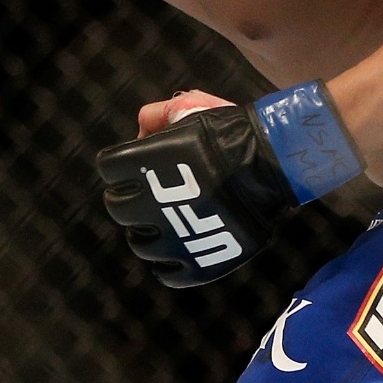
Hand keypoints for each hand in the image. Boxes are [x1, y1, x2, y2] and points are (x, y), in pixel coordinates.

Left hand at [99, 80, 368, 286]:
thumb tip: (139, 129)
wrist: (273, 163)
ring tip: (162, 223)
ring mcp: (174, 238)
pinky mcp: (197, 265)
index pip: (109, 167)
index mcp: (144, 163)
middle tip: (142, 196)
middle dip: (127, 198)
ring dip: (145, 231)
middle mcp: (152, 203)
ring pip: (139, 243)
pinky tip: (175, 250)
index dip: (119, 164)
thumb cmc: (231, 133)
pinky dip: (166, 264)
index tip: (130, 165)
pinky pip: (166, 273)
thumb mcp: (192, 109)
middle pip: (118, 207)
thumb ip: (160, 114)